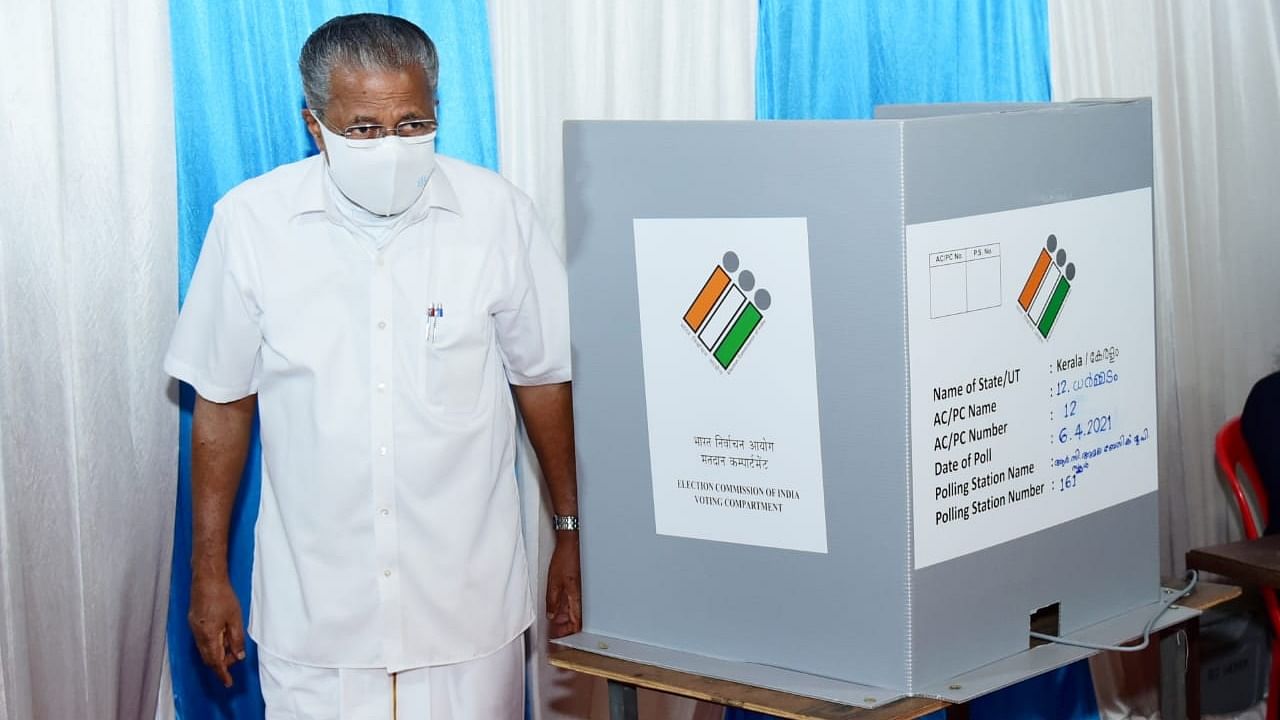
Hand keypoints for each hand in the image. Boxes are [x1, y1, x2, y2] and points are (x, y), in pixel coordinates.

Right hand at [188, 572, 245, 687]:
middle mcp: (198, 634)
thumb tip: (239, 656)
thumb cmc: (222, 595)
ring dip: (217, 653)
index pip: (215, 661)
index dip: (222, 673)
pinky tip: (222, 638)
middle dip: (221, 664)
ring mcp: (194, 628)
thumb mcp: (235, 619)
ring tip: (231, 648)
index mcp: (209, 635)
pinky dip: (212, 644)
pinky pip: (202, 640)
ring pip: (205, 649)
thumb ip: (237, 639)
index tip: (228, 683)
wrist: (206, 579)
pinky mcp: (194, 621)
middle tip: (234, 662)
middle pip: (208, 658)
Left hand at [546, 533, 581, 638]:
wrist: (572, 543)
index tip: (557, 638)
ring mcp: (581, 591)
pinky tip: (557, 608)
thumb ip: (552, 601)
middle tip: (554, 632)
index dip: (567, 634)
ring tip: (553, 622)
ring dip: (564, 619)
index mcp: (577, 597)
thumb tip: (552, 615)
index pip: (575, 624)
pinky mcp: (578, 585)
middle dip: (565, 628)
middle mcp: (581, 596)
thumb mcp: (553, 582)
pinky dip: (566, 608)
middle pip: (576, 620)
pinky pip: (574, 602)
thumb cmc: (566, 558)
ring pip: (575, 611)